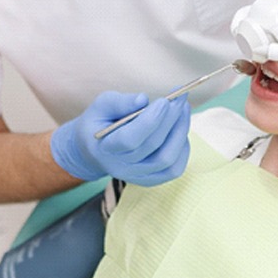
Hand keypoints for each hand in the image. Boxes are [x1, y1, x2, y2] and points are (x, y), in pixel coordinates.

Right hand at [51, 91, 190, 186]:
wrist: (94, 150)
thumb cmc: (99, 123)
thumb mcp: (101, 105)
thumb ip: (120, 102)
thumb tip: (143, 99)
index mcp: (105, 148)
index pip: (130, 139)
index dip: (150, 120)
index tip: (164, 101)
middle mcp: (121, 167)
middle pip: (153, 146)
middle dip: (170, 119)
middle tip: (180, 98)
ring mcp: (137, 176)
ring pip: (167, 160)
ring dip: (180, 132)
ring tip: (183, 110)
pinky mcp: (151, 179)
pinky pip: (174, 169)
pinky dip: (183, 149)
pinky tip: (181, 129)